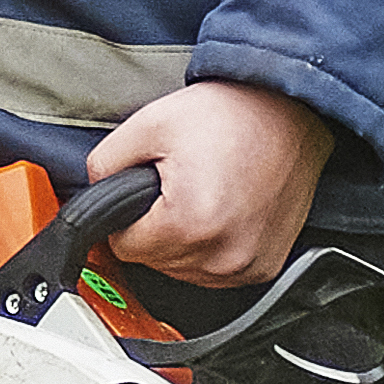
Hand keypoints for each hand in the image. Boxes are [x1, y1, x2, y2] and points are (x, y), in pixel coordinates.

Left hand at [85, 79, 330, 287]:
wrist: (290, 111)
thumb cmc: (231, 115)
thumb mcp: (150, 123)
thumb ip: (105, 164)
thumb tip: (93, 193)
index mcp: (188, 224)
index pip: (124, 247)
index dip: (127, 216)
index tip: (145, 191)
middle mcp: (222, 254)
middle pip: (155, 261)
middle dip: (157, 226)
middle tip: (179, 184)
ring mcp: (247, 265)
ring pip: (185, 271)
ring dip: (185, 240)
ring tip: (203, 193)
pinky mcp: (266, 266)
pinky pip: (219, 272)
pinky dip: (213, 248)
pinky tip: (223, 211)